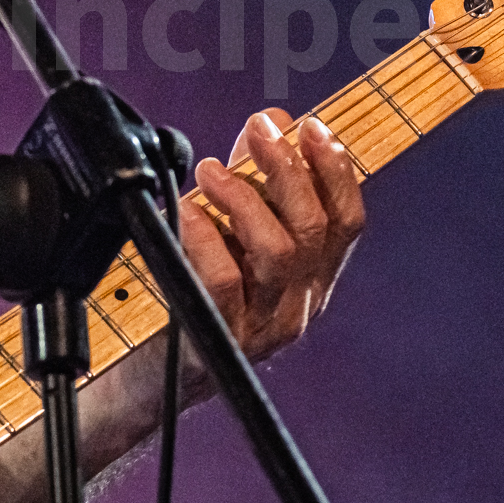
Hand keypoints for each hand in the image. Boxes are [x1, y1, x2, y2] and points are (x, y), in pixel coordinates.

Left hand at [174, 108, 364, 395]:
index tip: (311, 126)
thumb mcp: (230, 232)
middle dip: (289, 169)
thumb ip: (254, 180)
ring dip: (245, 199)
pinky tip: (187, 212)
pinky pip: (225, 281)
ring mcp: (265, 326)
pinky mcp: (223, 338)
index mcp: (312, 279)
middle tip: (259, 131)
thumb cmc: (195, 294)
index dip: (336, 171)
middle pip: (314, 228)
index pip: (348, 222)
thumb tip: (272, 121)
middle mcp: (299, 305)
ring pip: (279, 252)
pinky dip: (206, 237)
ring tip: (211, 171)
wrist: (155, 381)